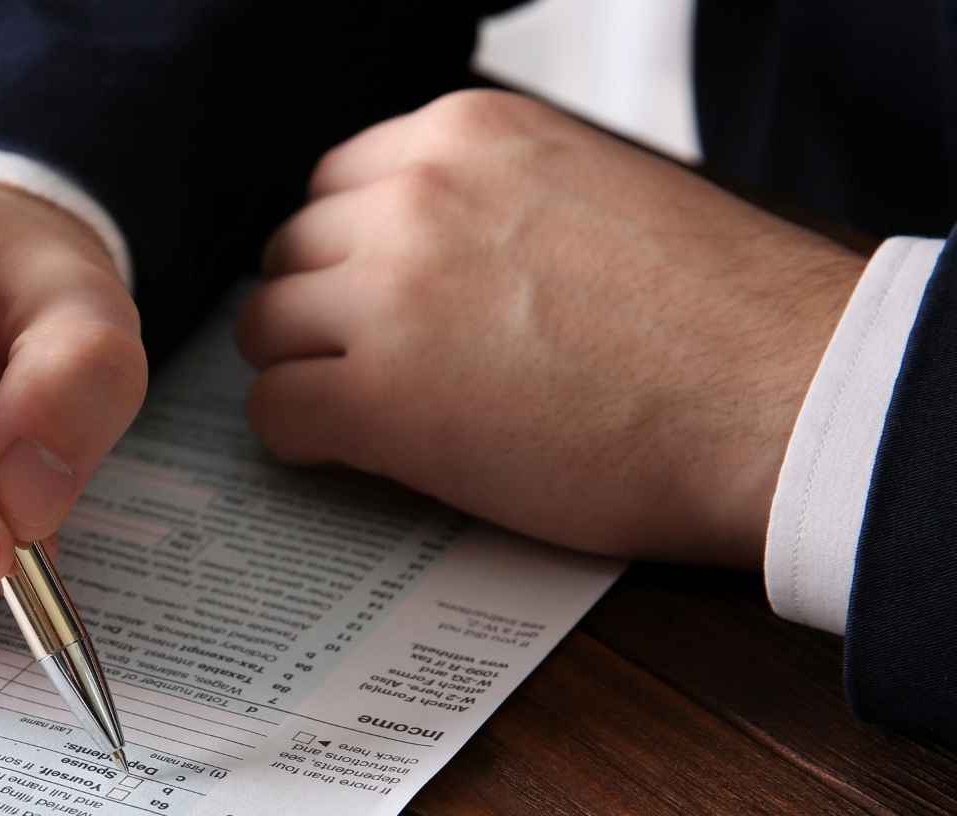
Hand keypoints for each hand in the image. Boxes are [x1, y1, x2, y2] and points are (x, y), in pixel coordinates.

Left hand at [236, 90, 865, 567]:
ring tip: (360, 409)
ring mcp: (388, 296)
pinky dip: (300, 438)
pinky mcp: (379, 400)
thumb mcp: (585, 188)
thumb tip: (420, 240)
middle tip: (365, 357)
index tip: (375, 292)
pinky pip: (275, 413)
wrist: (775, 396)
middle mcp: (413, 197)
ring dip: (301, 368)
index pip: (338, 182)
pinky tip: (351, 454)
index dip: (351, 250)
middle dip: (320, 306)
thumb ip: (486, 197)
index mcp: (465, 134)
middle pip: (293, 250)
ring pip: (266, 327)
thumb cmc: (710, 313)